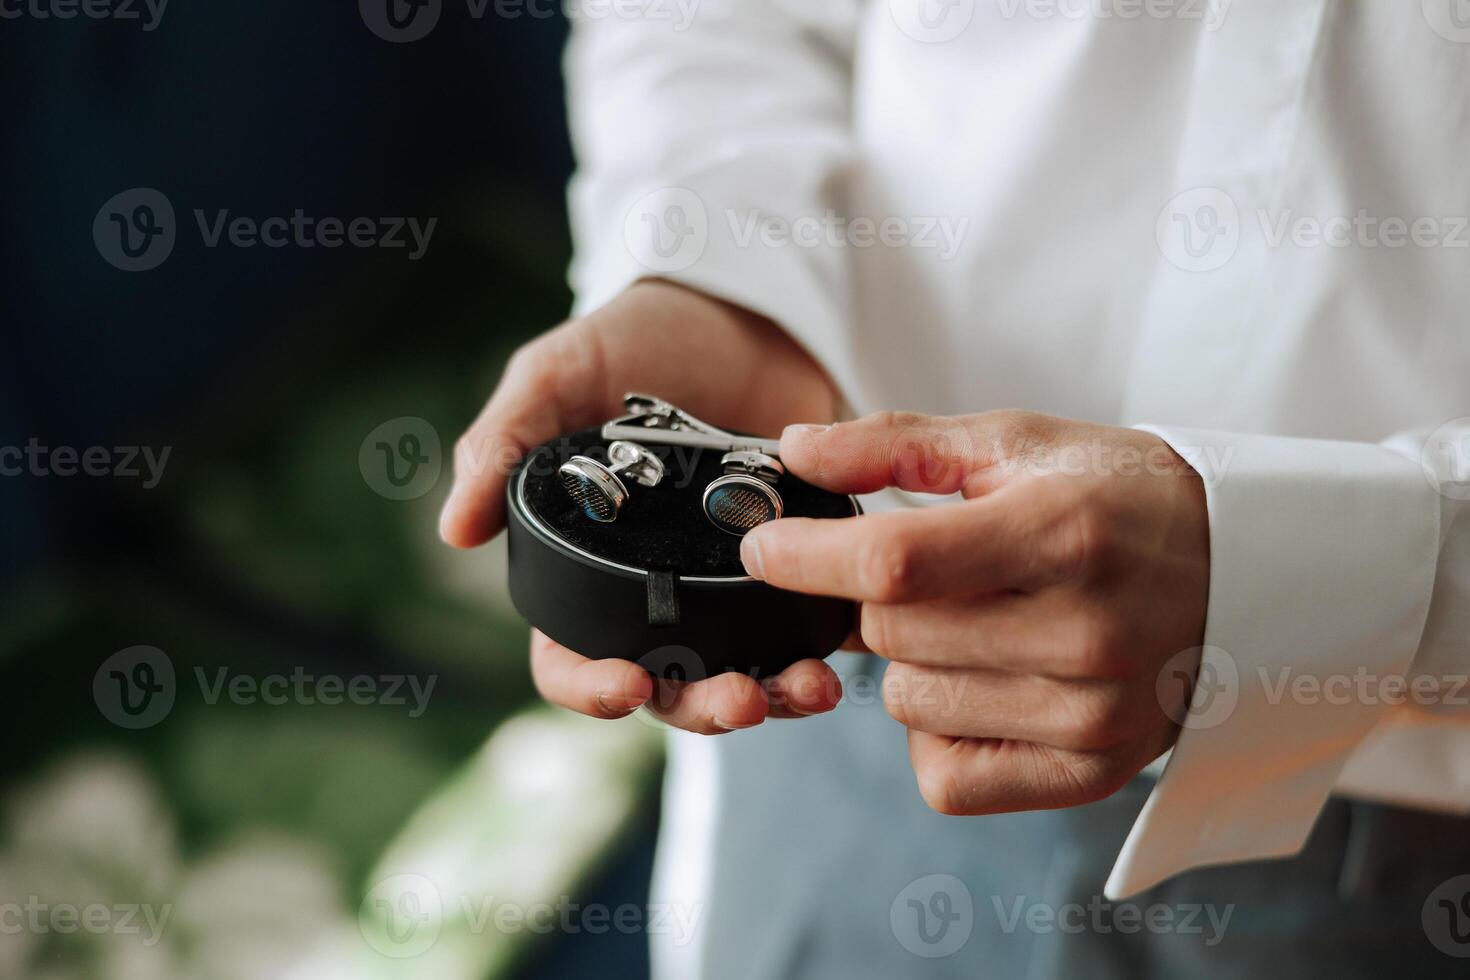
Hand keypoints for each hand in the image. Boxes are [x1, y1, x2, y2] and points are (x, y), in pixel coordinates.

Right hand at [441, 280, 845, 731]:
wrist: (742, 309)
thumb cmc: (632, 338)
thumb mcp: (555, 376)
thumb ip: (502, 444)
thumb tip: (455, 530)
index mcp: (584, 566)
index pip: (569, 656)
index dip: (589, 688)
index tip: (628, 687)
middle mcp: (653, 589)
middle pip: (666, 684)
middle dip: (700, 706)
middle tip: (741, 700)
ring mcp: (725, 581)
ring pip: (739, 669)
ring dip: (772, 693)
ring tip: (808, 689)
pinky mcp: (792, 562)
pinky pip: (803, 623)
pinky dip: (820, 645)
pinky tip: (840, 650)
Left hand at [739, 410, 1209, 812]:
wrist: (1245, 568)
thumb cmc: (1122, 496)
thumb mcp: (1019, 442)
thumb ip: (898, 444)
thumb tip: (795, 451)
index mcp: (1065, 534)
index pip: (895, 564)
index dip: (807, 555)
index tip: (765, 543)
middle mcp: (1084, 634)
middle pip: (889, 637)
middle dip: (873, 598)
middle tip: (918, 571)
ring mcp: (1090, 716)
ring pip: (908, 705)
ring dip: (911, 661)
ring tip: (973, 621)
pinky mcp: (1089, 773)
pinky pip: (946, 777)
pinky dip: (938, 731)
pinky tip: (980, 682)